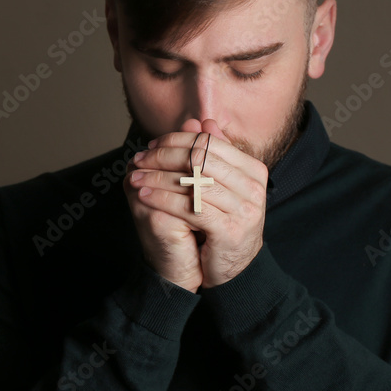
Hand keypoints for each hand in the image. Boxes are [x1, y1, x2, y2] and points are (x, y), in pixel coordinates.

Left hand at [128, 118, 268, 289]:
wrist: (234, 269)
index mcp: (255, 171)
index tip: (153, 145)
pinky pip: (189, 207)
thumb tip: (200, 121)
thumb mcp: (220, 187)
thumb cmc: (223, 225)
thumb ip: (213, 155)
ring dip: (158, 177)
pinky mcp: (229, 231)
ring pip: (193, 183)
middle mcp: (254, 188)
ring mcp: (245, 210)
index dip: (178, 141)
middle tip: (139, 158)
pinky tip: (144, 194)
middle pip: (201, 160)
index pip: (211, 144)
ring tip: (135, 176)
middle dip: (164, 156)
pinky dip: (162, 198)